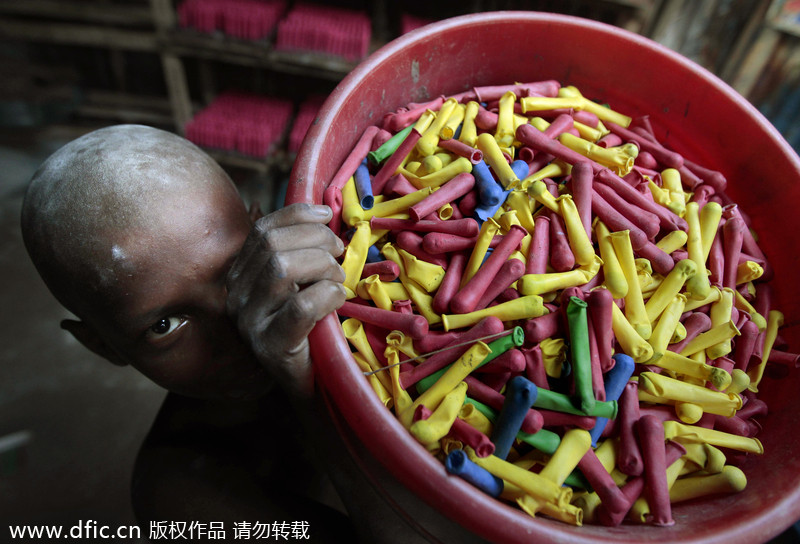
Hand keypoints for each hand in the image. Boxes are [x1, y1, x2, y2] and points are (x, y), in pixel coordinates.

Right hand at [227, 203, 345, 396]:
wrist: (311, 383)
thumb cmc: (310, 327)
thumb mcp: (300, 282)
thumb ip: (301, 251)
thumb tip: (323, 212)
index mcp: (240, 276)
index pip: (262, 230)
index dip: (297, 215)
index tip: (326, 214)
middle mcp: (236, 297)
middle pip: (273, 245)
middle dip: (316, 240)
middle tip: (339, 254)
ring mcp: (250, 323)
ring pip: (282, 269)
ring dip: (322, 267)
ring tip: (337, 280)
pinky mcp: (271, 346)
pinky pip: (300, 306)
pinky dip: (327, 295)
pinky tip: (337, 299)